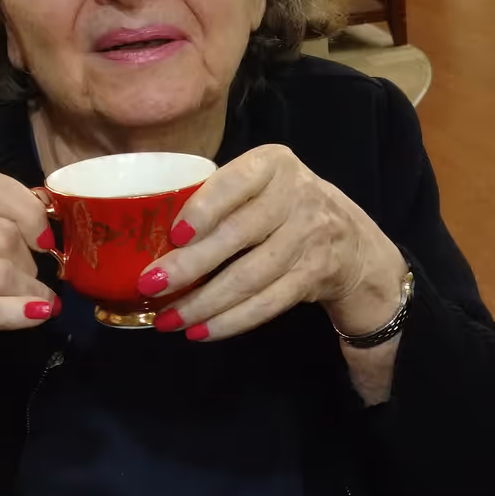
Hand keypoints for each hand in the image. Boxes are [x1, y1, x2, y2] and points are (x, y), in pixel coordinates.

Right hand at [0, 172, 56, 432]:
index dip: (29, 210)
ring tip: (34, 301)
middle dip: (27, 261)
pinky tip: (37, 314)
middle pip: (0, 233)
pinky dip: (19, 311)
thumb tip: (49, 213)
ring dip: (28, 289)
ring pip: (0, 271)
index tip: (46, 238)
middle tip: (28, 280)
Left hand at [137, 145, 406, 348]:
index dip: (204, 209)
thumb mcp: (260, 184)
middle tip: (149, 285)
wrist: (352, 241)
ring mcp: (311, 237)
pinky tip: (200, 331)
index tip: (172, 235)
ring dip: (204, 303)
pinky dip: (231, 321)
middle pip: (238, 235)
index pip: (235, 183)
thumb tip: (142, 226)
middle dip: (190, 265)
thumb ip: (217, 195)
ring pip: (251, 276)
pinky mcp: (315, 275)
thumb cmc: (282, 207)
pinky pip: (268, 303)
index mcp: (273, 164)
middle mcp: (298, 196)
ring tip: (167, 319)